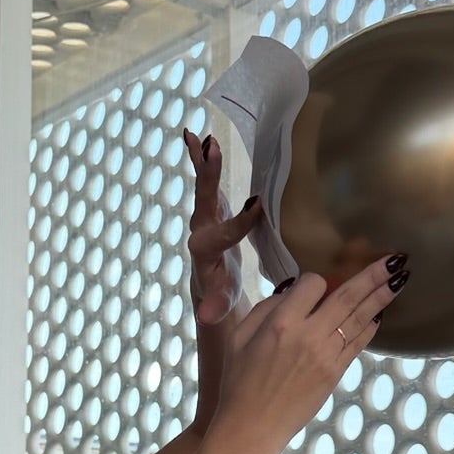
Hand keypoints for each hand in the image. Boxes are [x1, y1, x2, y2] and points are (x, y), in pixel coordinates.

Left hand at [184, 129, 261, 324]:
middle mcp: (202, 230)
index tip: (258, 205)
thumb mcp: (223, 301)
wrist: (211, 284)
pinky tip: (194, 136)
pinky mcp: (210, 206)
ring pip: (204, 185)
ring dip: (203, 161)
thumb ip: (216, 305)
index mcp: (207, 251)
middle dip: (209, 176)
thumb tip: (206, 317)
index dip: (241, 221)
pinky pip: (205, 179)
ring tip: (201, 136)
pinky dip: (201, 159)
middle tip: (211, 150)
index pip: (225, 234)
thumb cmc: (222, 294)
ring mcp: (205, 215)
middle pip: (205, 200)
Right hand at [205, 257, 410, 453]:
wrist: (252, 427)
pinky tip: (381, 313)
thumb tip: (292, 290)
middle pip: (347, 295)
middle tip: (395, 259)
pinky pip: (359, 342)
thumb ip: (266, 308)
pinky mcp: (336, 373)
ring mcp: (326, 355)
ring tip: (400, 277)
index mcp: (281, 322)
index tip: (316, 285)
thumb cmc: (239, 382)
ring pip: (361, 317)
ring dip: (381, 296)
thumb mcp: (239, 338)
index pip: (313, 283)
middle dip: (372, 274)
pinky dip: (371, 325)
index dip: (317, 279)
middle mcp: (308, 335)